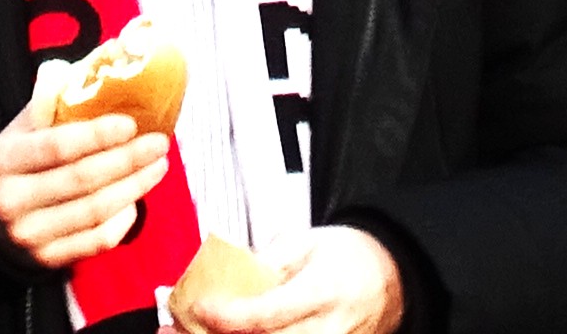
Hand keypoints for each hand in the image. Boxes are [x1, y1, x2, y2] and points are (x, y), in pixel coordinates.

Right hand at [0, 111, 168, 272]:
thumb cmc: (16, 162)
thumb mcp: (21, 127)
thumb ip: (54, 97)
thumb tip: (100, 61)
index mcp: (3, 160)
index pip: (56, 147)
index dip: (97, 136)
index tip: (131, 124)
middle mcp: (12, 201)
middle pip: (82, 180)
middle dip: (128, 160)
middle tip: (159, 143)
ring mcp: (30, 236)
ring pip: (94, 212)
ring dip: (134, 187)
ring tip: (158, 166)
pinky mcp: (48, 259)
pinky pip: (97, 241)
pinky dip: (123, 219)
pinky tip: (136, 198)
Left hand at [195, 230, 405, 333]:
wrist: (395, 280)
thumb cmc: (352, 256)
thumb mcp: (309, 242)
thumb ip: (267, 261)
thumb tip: (223, 275)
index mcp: (321, 293)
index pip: (266, 315)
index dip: (227, 316)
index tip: (196, 305)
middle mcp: (324, 332)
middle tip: (171, 329)